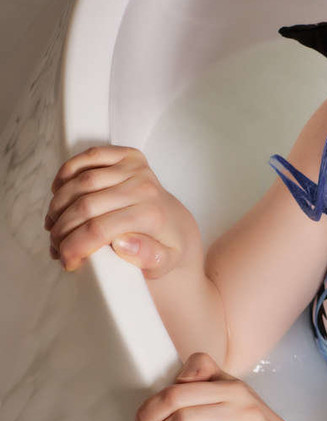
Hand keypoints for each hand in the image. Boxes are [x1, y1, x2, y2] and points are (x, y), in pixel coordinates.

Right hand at [45, 145, 199, 277]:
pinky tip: (59, 192)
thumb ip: (147, 257)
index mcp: (152, 215)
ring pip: (81, 182)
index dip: (74, 246)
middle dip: (62, 229)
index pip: (99, 229)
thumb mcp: (164, 263)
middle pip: (85, 206)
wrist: (177, 227)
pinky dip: (68, 173)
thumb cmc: (166, 247)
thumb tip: (123, 244)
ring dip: (59, 205)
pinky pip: (90, 156)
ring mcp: (137, 169)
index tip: (66, 260)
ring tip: (54, 224)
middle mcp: (145, 188)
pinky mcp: (129, 156)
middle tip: (56, 245)